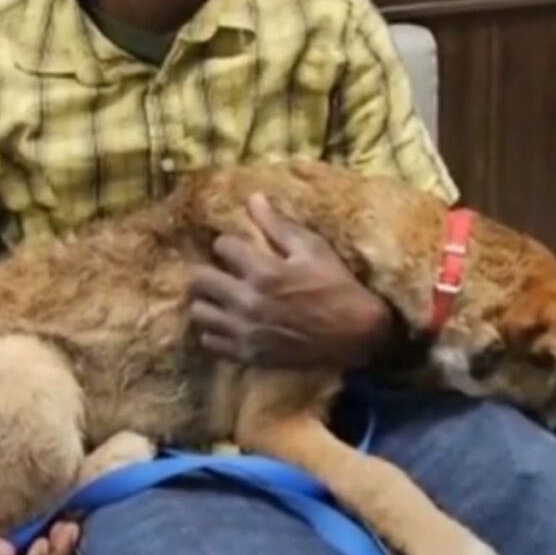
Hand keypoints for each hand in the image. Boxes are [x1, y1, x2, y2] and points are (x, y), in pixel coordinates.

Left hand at [188, 193, 393, 368]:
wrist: (356, 335)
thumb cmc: (338, 286)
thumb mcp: (314, 248)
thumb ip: (279, 225)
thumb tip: (252, 198)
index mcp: (264, 271)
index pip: (223, 246)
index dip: (230, 243)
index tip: (239, 248)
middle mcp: (248, 302)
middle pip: (199, 280)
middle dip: (208, 270)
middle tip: (222, 271)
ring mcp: (246, 332)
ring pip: (199, 313)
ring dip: (208, 301)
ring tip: (223, 297)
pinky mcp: (248, 355)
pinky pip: (210, 341)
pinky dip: (215, 330)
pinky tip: (231, 322)